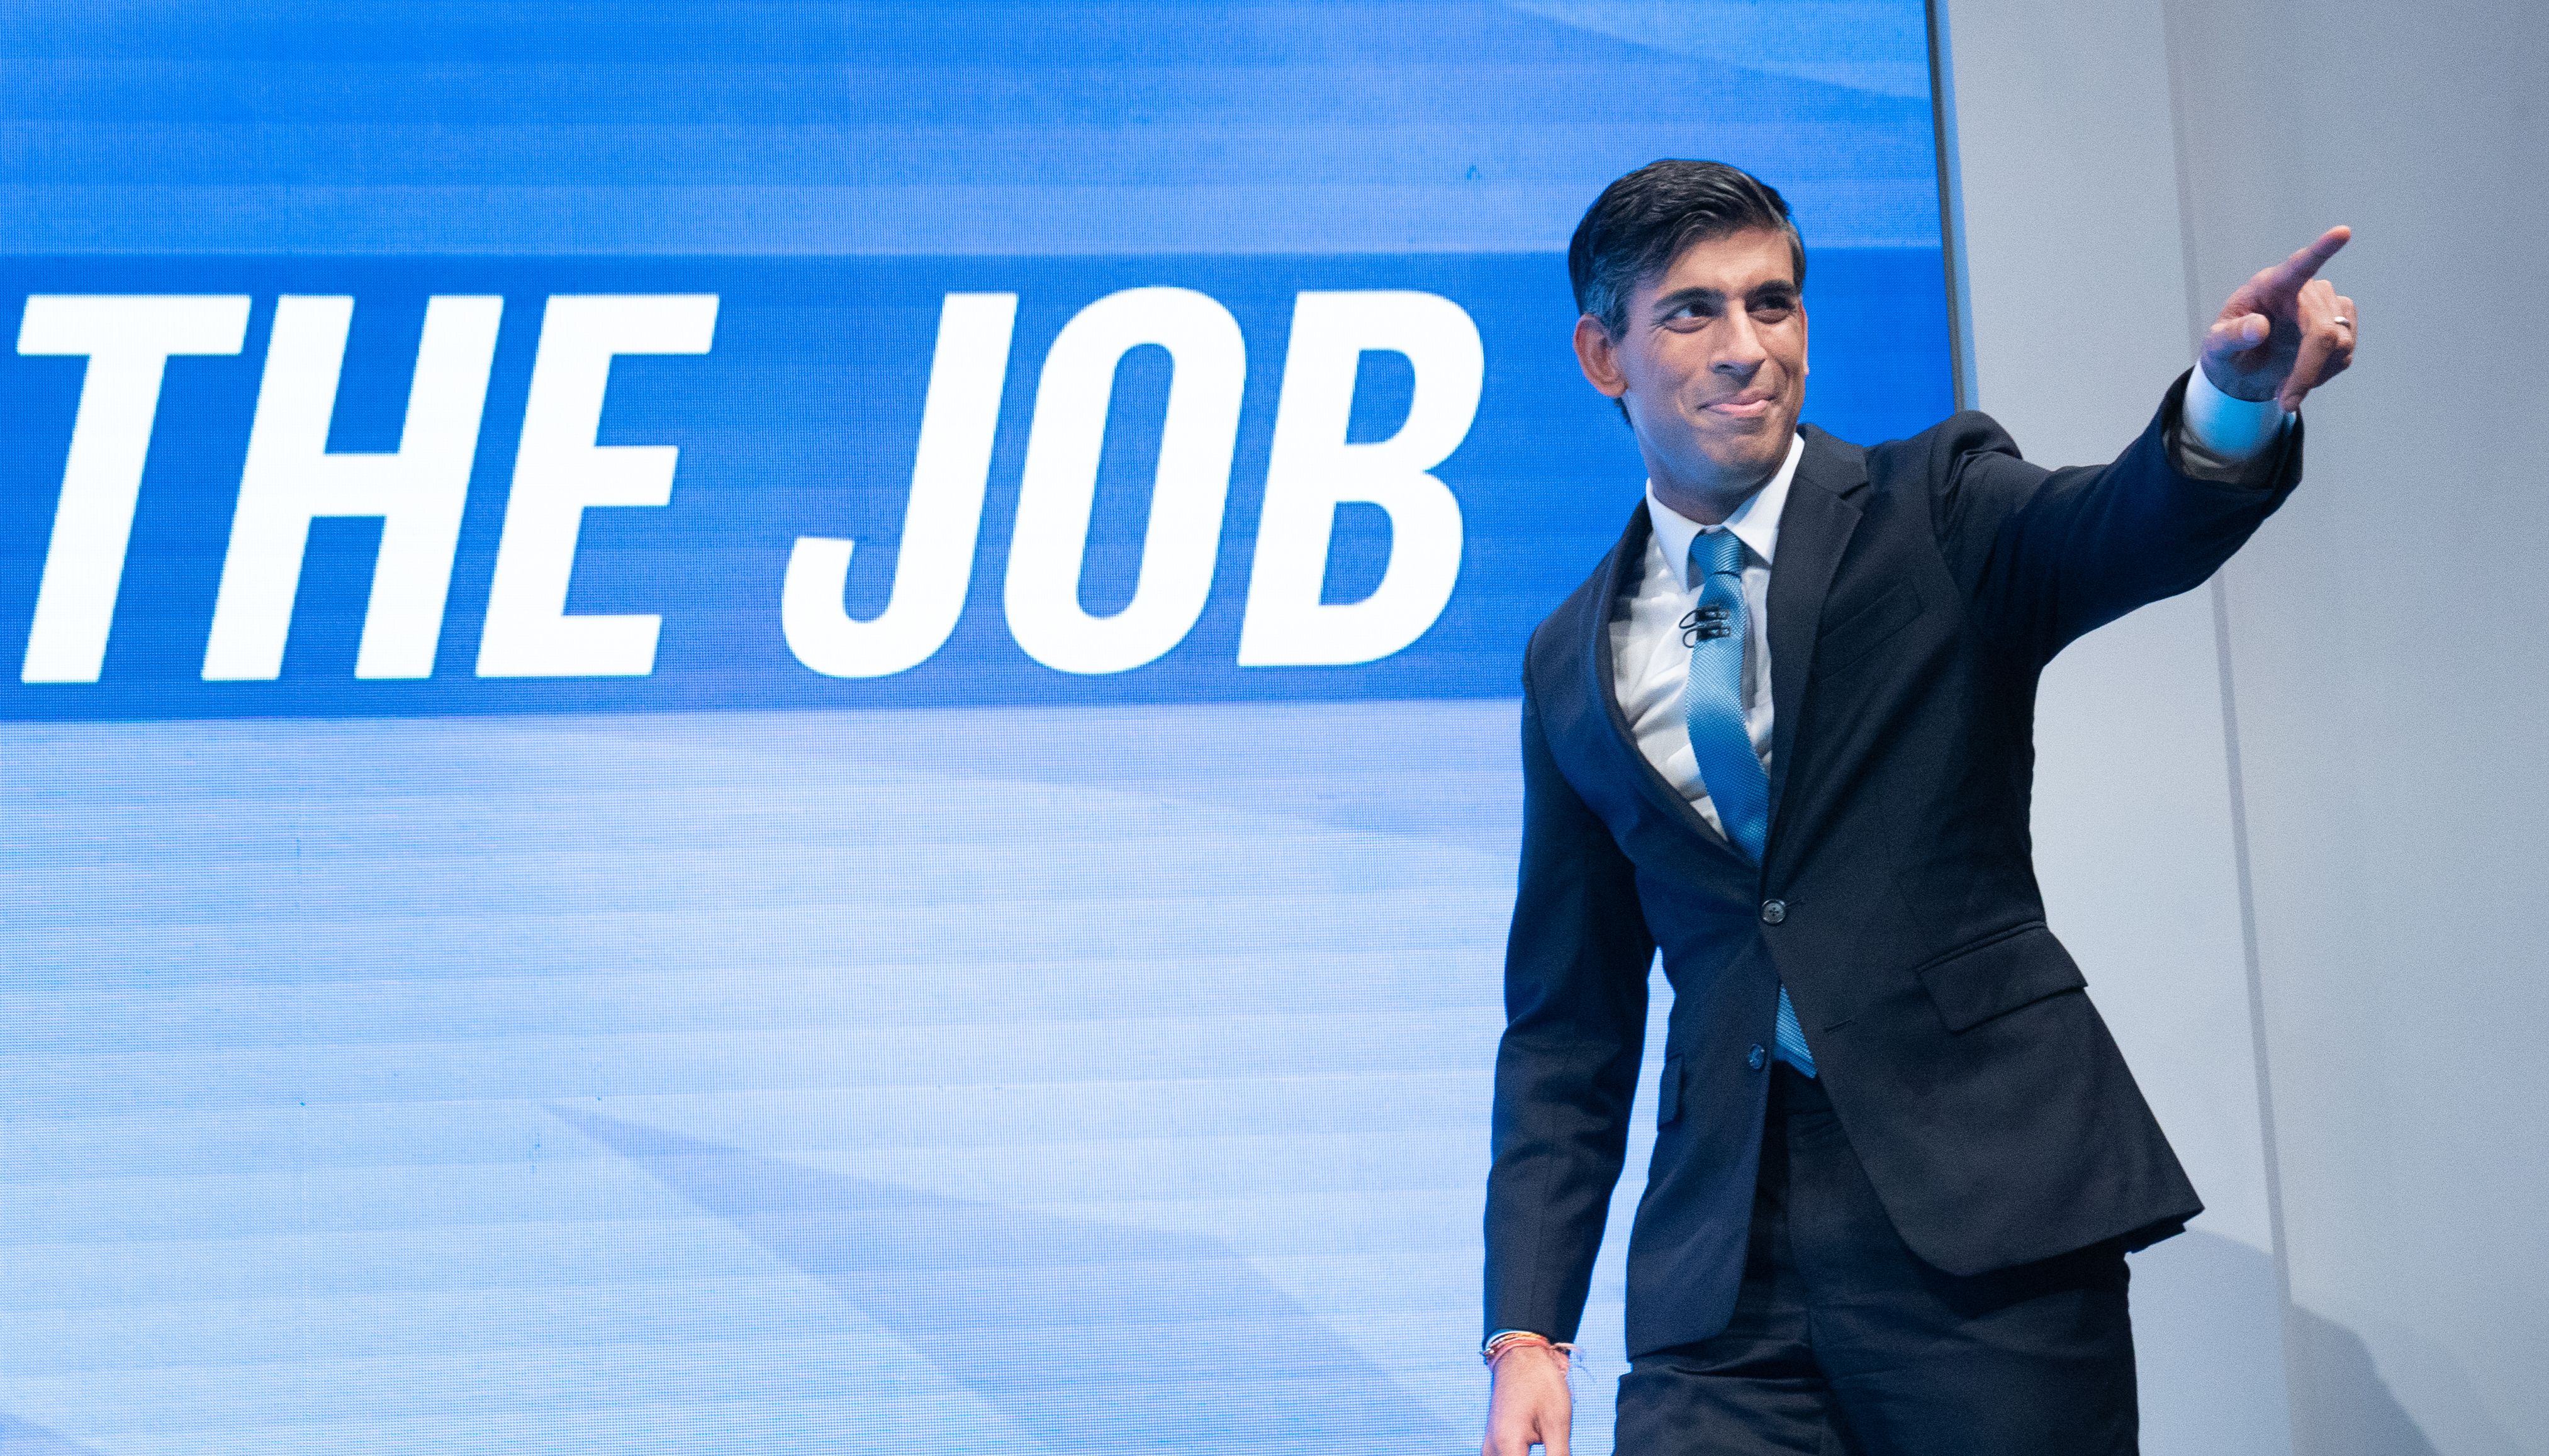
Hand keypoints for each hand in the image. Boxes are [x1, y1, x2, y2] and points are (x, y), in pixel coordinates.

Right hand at [1482, 1343, 1572, 1454]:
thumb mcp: (1557, 1424)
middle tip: (1555, 1449)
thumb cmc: (1540, 1383)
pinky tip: (1538, 1452)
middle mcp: (1491, 1450)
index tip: (1558, 1453)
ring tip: (1550, 1448)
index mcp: (1507, 1446)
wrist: (1520, 1354)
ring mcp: (1489, 1446)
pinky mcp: (1493, 1442)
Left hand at [2200, 225, 2358, 412]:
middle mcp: (2306, 291)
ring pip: (2339, 346)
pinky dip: (2322, 375)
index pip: (2299, 265)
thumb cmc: (2227, 349)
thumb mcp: (2216, 347)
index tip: (2342, 232)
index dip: (2322, 249)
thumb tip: (2259, 327)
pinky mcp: (2343, 326)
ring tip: (2283, 385)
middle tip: (2286, 401)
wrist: (2243, 368)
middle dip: (2307, 370)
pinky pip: (2344, 355)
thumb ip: (2230, 336)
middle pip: (2322, 331)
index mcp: (2273, 285)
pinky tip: (2301, 376)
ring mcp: (2328, 306)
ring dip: (2312, 376)